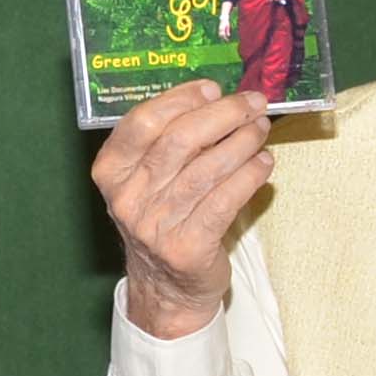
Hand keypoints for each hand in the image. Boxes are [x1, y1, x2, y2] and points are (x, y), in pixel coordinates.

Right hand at [92, 80, 278, 338]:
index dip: (181, 99)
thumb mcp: (147, 180)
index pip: (142, 122)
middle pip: (179, 140)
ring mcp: (155, 226)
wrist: (166, 287)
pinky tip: (264, 162)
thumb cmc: (162, 218)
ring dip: (243, 141)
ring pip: (207, 169)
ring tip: (262, 129)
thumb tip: (218, 99)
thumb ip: (169, 142)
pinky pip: (225, 201)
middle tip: (253, 103)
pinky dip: (250, 176)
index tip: (213, 89)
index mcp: (111, 171)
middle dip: (224, 114)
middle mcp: (128, 197)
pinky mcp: (188, 248)